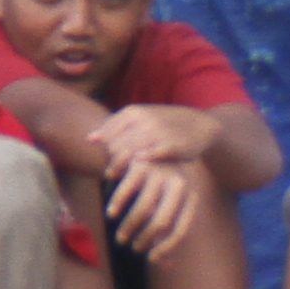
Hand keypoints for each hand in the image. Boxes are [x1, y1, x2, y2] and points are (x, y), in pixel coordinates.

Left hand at [96, 102, 216, 174]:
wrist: (199, 124)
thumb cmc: (163, 126)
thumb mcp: (139, 120)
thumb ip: (115, 128)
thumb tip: (89, 139)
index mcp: (133, 112)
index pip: (107, 135)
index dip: (105, 151)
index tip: (110, 159)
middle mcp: (143, 119)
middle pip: (114, 146)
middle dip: (112, 160)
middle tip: (114, 172)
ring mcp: (157, 132)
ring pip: (127, 152)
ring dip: (121, 167)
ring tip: (122, 176)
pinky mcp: (170, 145)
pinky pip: (148, 157)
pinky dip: (141, 165)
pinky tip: (141, 170)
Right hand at [99, 141, 212, 256]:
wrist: (146, 145)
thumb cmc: (156, 186)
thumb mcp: (165, 207)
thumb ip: (166, 233)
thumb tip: (166, 265)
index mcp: (190, 196)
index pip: (180, 229)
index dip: (166, 248)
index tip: (151, 259)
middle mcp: (179, 184)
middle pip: (161, 222)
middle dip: (144, 239)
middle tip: (131, 246)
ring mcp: (159, 173)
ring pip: (142, 209)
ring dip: (129, 227)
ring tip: (121, 236)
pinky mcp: (140, 163)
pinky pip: (125, 191)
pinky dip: (117, 204)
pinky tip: (111, 213)